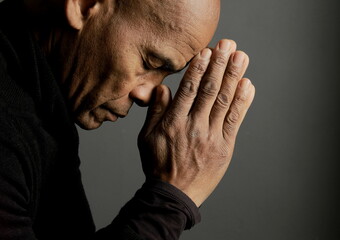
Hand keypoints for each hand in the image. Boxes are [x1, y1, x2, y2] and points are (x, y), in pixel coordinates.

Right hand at [138, 39, 254, 206]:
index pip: (188, 90)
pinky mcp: (224, 147)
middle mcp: (194, 127)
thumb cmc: (158, 164)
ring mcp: (211, 137)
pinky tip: (247, 86)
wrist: (174, 194)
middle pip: (209, 91)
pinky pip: (235, 121)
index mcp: (173, 123)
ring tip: (241, 58)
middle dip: (219, 66)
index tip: (206, 52)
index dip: (198, 69)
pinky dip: (242, 102)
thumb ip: (155, 112)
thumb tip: (163, 89)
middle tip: (228, 45)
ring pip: (224, 102)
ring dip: (234, 78)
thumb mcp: (147, 138)